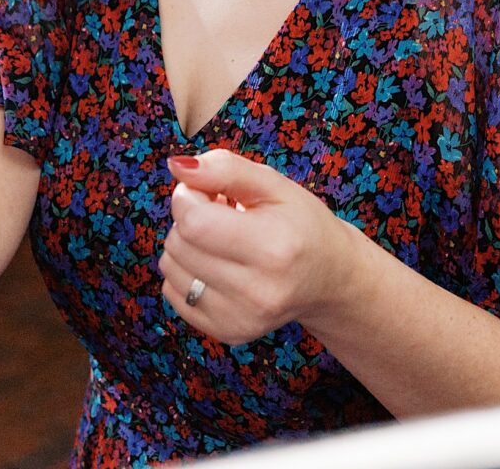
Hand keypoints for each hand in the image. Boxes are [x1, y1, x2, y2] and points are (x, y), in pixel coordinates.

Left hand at [160, 149, 356, 345]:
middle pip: (179, 244)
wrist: (329, 279)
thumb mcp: (274, 184)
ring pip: (170, 269)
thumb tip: (177, 166)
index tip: (209, 192)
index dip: (189, 197)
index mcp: (273, 248)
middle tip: (221, 215)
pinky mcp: (227, 333)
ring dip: (186, 246)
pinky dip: (187, 273)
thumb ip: (225, 168)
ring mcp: (241, 318)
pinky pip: (173, 294)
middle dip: (189, 219)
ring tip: (222, 241)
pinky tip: (219, 265)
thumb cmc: (302, 225)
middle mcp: (257, 291)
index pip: (193, 222)